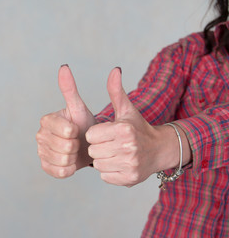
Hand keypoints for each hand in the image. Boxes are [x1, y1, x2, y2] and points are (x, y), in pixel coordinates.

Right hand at [36, 65, 95, 177]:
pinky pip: (60, 172)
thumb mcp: (79, 108)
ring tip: (75, 151)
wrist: (87, 146)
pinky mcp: (45, 166)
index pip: (65, 130)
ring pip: (62, 159)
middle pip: (64, 146)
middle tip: (78, 141)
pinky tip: (71, 162)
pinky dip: (69, 169)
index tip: (78, 129)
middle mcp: (40, 135)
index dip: (76, 131)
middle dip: (76, 145)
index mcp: (46, 120)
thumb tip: (63, 67)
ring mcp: (41, 152)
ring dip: (74, 157)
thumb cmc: (84, 125)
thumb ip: (70, 89)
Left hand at [86, 67, 182, 185]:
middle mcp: (128, 147)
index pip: (90, 135)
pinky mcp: (130, 179)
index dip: (96, 134)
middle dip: (98, 147)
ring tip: (114, 153)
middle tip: (110, 144)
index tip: (106, 133)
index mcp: (123, 129)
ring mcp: (130, 164)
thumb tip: (114, 70)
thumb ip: (116, 91)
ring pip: (98, 164)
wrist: (159, 150)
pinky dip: (109, 171)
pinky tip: (118, 163)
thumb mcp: (127, 109)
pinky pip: (105, 176)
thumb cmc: (137, 128)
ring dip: (103, 159)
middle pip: (92, 151)